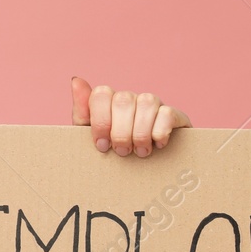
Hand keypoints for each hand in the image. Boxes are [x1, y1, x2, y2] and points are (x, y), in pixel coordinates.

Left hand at [70, 75, 192, 157]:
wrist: (143, 172)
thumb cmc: (114, 152)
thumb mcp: (91, 138)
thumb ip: (82, 113)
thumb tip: (76, 80)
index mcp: (109, 102)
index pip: (101, 94)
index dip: (101, 121)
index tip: (102, 145)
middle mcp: (131, 98)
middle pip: (123, 100)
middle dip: (120, 132)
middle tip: (121, 152)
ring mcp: (153, 104)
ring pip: (147, 103)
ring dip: (141, 133)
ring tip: (139, 152)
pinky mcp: (174, 114)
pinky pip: (167, 113)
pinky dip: (160, 132)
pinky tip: (157, 145)